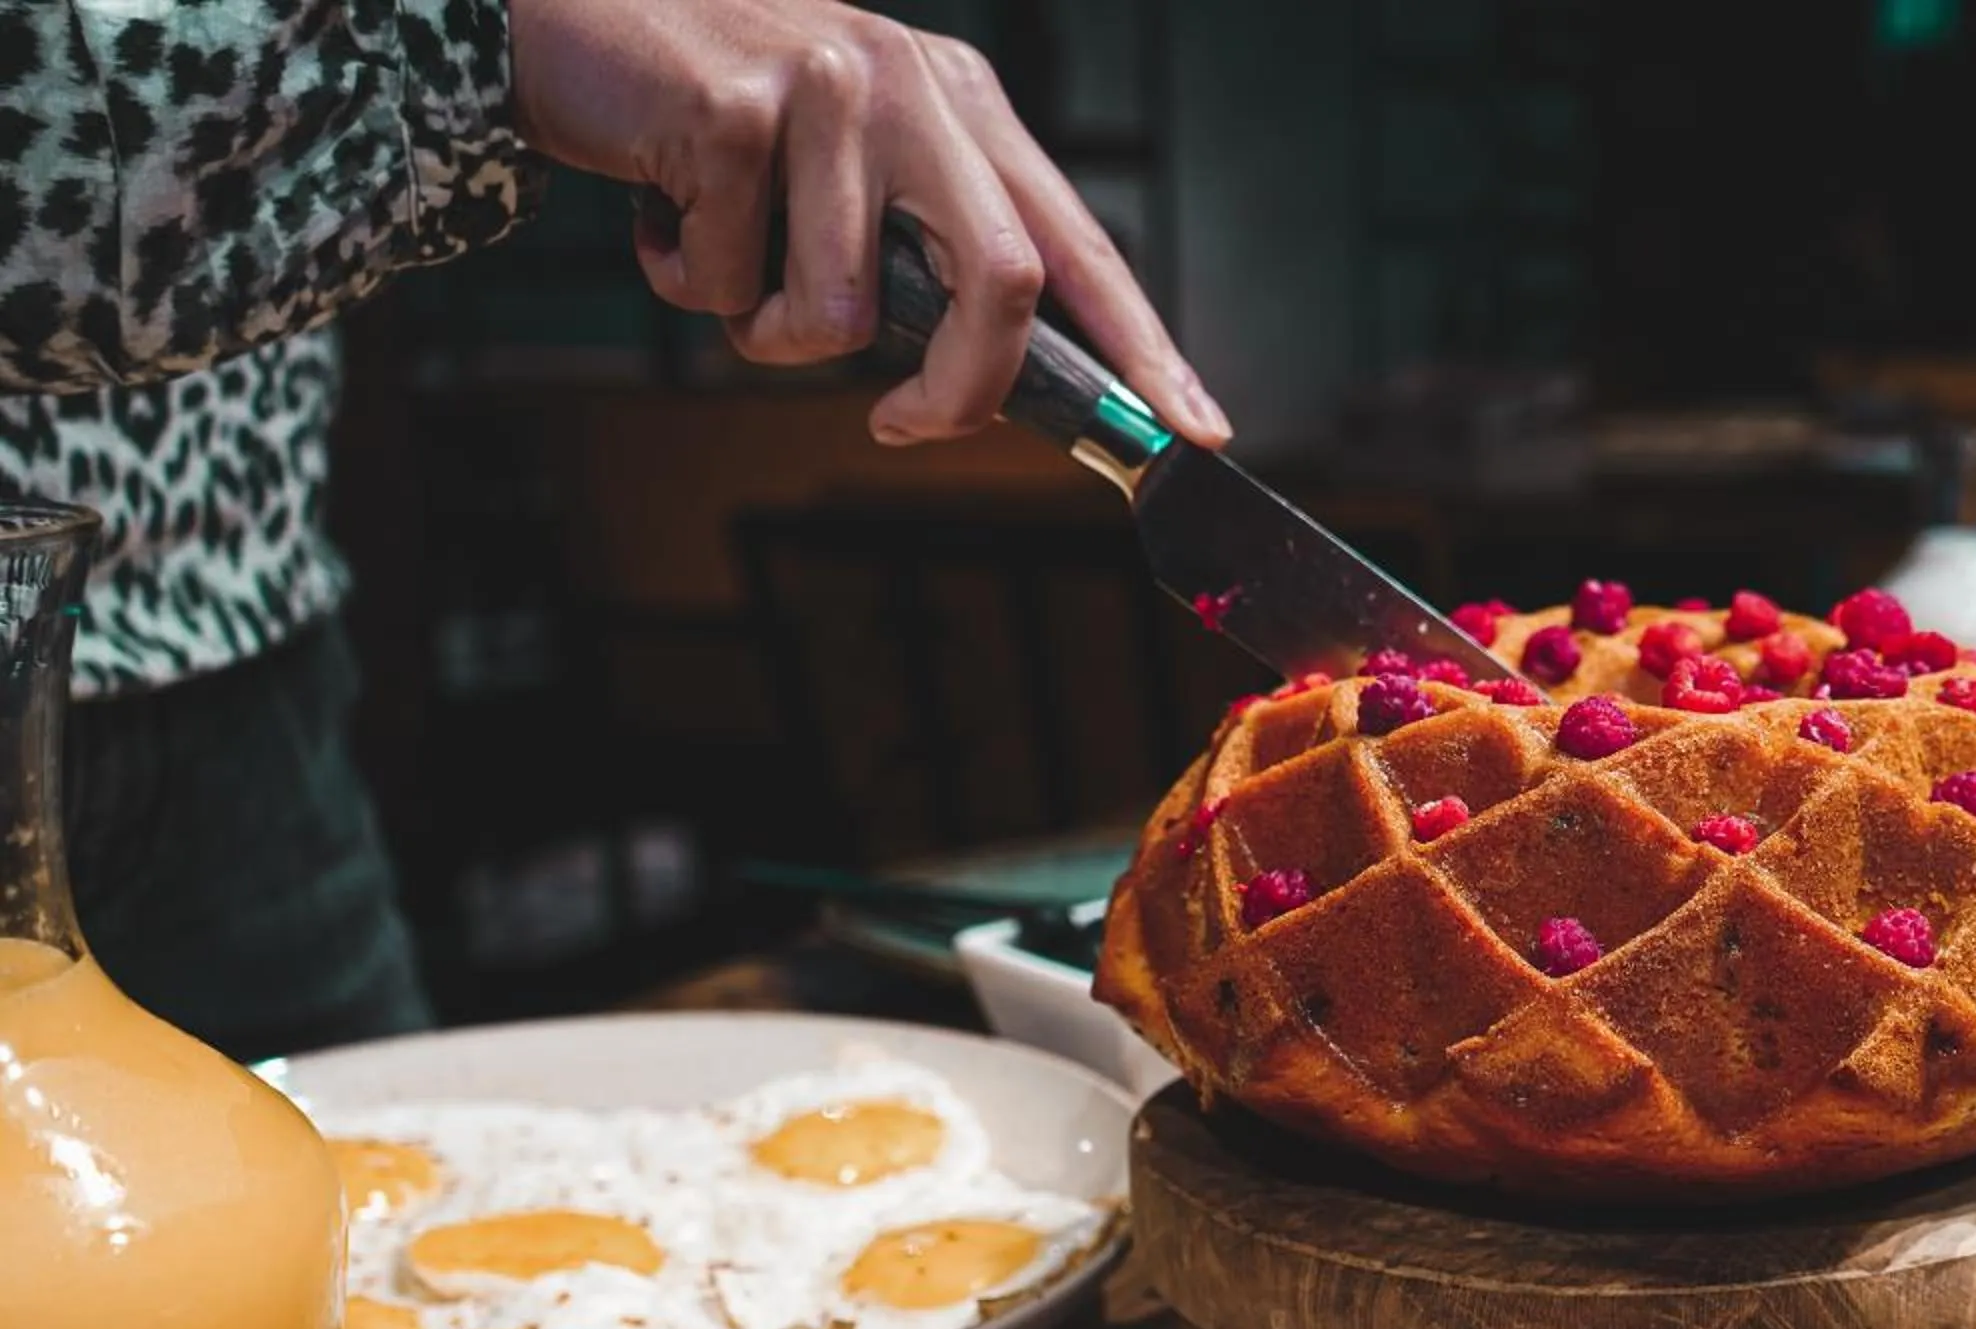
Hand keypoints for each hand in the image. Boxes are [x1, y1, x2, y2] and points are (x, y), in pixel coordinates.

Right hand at [508, 0, 1227, 447]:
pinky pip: (726, 287)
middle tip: (901, 425)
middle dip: (960, 392)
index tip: (1194, 430)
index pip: (1079, 245)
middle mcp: (914, 86)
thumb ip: (924, 255)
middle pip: (1004, 284)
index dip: (1142, 346)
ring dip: (760, 327)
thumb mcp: (849, 173)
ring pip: (839, 316)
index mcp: (963, 105)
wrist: (571, 19)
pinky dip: (683, 282)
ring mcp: (828, 90)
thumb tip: (993, 388)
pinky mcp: (735, 111)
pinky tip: (659, 205)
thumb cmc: (715, 119)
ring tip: (720, 251)